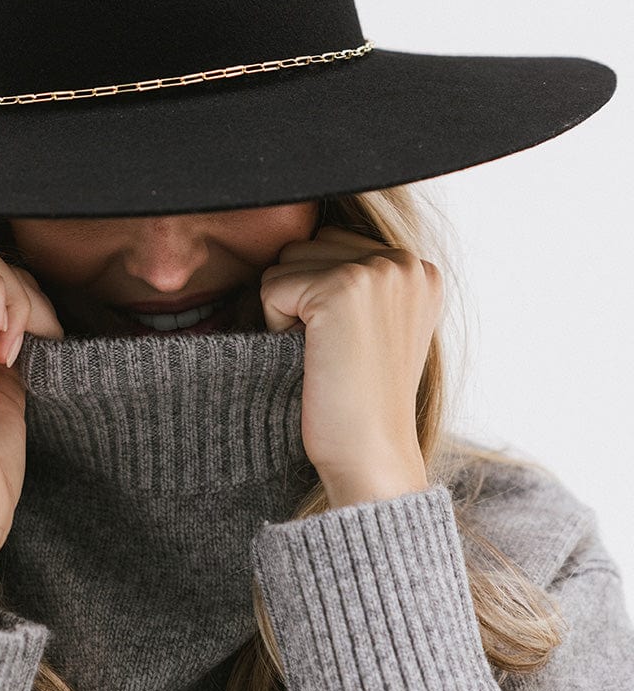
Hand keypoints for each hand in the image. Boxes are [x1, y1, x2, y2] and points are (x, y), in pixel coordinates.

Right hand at [0, 239, 63, 565]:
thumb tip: (26, 308)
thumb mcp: (1, 389)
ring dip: (15, 294)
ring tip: (20, 348)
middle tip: (40, 337)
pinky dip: (1, 298)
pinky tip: (8, 347)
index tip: (36, 341)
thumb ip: (4, 344)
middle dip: (21, 288)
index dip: (17, 294)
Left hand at [260, 225, 442, 507]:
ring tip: (326, 353)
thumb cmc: (361, 398)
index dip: (319, 294)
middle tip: (336, 351)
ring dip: (288, 309)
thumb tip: (305, 234)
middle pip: (307, 246)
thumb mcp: (378, 323)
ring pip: (286, 261)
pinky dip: (275, 325)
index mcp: (419, 268)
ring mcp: (378, 271)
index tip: (351, 344)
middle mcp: (406, 261)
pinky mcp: (343, 287)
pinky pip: (271, 286)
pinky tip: (312, 358)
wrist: (370, 456)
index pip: (332, 243)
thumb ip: (361, 275)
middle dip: (302, 296)